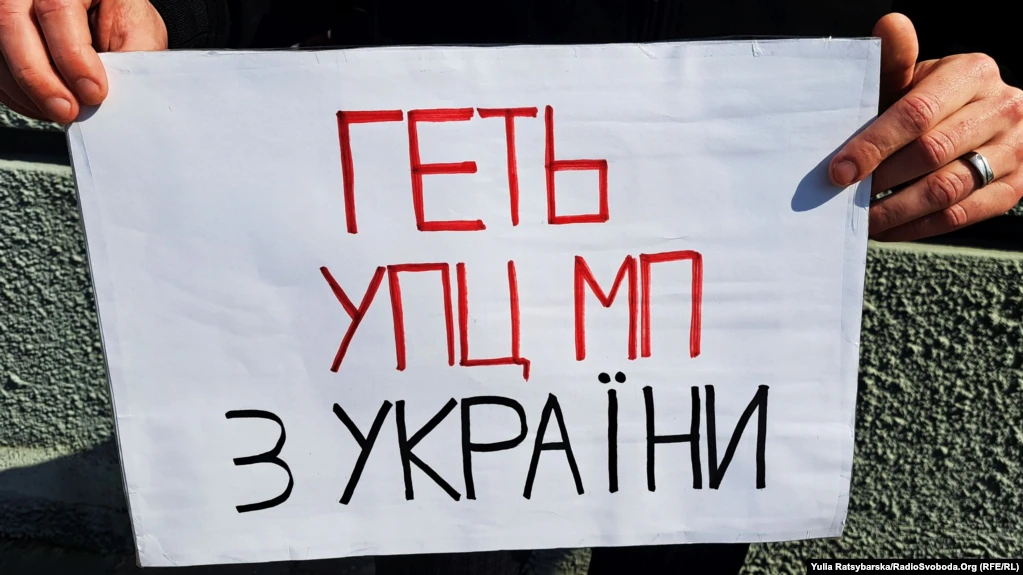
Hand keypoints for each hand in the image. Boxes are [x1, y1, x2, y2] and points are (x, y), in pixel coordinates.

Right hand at [0, 0, 166, 123]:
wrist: (103, 13)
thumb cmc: (118, 16)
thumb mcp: (135, 30)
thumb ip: (129, 58)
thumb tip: (117, 99)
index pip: (57, 8)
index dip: (73, 56)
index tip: (94, 92)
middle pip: (12, 23)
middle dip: (39, 78)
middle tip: (67, 110)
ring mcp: (9, 7)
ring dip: (26, 90)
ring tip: (61, 111)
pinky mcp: (0, 34)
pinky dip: (16, 93)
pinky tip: (43, 105)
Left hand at [829, 13, 1022, 241]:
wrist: (983, 120)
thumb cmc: (933, 100)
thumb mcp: (916, 77)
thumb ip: (896, 61)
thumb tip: (889, 25)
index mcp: (973, 73)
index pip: (918, 112)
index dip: (875, 144)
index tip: (839, 170)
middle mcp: (1003, 109)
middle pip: (931, 153)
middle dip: (880, 178)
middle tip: (842, 197)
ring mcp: (1015, 151)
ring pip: (945, 190)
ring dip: (894, 210)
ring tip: (858, 219)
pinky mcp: (1013, 189)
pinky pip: (958, 216)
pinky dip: (914, 227)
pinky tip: (884, 229)